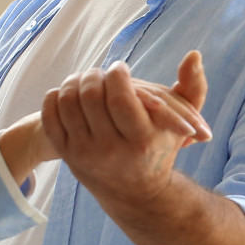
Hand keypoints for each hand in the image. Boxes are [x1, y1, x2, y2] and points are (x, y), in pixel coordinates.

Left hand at [41, 52, 208, 209]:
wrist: (134, 190)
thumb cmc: (160, 145)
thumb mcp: (183, 121)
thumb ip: (194, 87)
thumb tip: (193, 54)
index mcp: (140, 140)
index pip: (119, 97)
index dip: (117, 75)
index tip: (120, 68)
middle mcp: (110, 150)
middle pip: (90, 95)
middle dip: (94, 74)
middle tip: (101, 73)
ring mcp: (85, 154)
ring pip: (67, 101)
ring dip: (75, 81)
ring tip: (86, 81)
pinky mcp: (66, 154)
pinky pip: (49, 115)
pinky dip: (56, 96)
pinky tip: (70, 94)